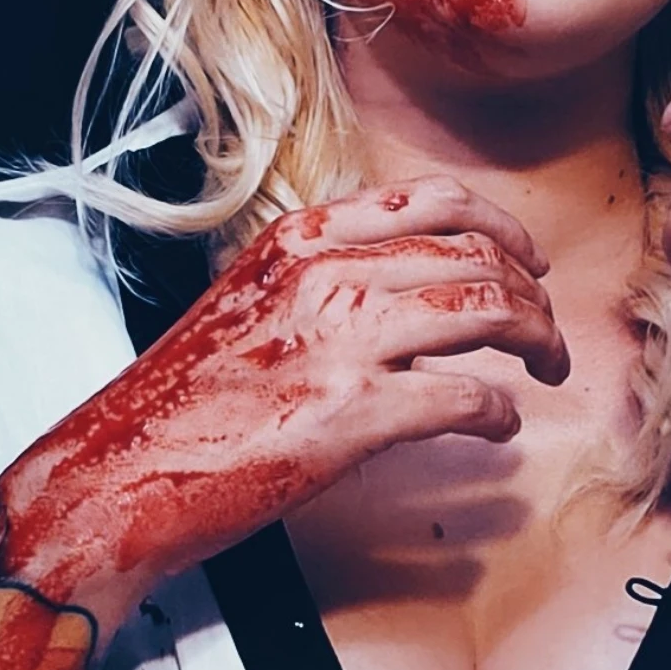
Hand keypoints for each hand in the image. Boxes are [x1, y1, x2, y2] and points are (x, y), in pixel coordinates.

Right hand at [9, 177, 569, 590]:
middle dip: (532, 293)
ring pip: (488, 311)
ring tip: (546, 368)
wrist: (123, 468)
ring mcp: (342, 341)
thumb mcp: (248, 300)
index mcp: (301, 239)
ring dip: (537, 340)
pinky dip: (499, 414)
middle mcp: (326, 274)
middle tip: (547, 331)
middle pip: (477, 254)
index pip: (433, 200)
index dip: (500, 226)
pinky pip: (467, 399)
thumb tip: (400, 286)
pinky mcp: (353, 415)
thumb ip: (320, 278)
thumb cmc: (183, 400)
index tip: (526, 258)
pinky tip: (499, 428)